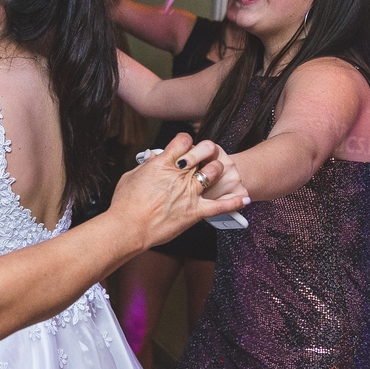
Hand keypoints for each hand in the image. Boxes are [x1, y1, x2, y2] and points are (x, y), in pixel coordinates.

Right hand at [107, 133, 249, 250]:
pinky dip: (234, 202)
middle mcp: (179, 175)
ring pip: (214, 173)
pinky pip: (221, 206)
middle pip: (202, 153)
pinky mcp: (195, 211)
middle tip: (202, 158)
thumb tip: (151, 159)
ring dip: (216, 170)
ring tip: (215, 173)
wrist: (128, 227)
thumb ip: (145, 166)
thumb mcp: (130, 177)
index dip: (186, 141)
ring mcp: (189, 193)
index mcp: (161, 163)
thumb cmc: (124, 204)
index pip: (183, 141)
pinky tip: (245, 198)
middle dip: (204, 153)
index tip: (185, 146)